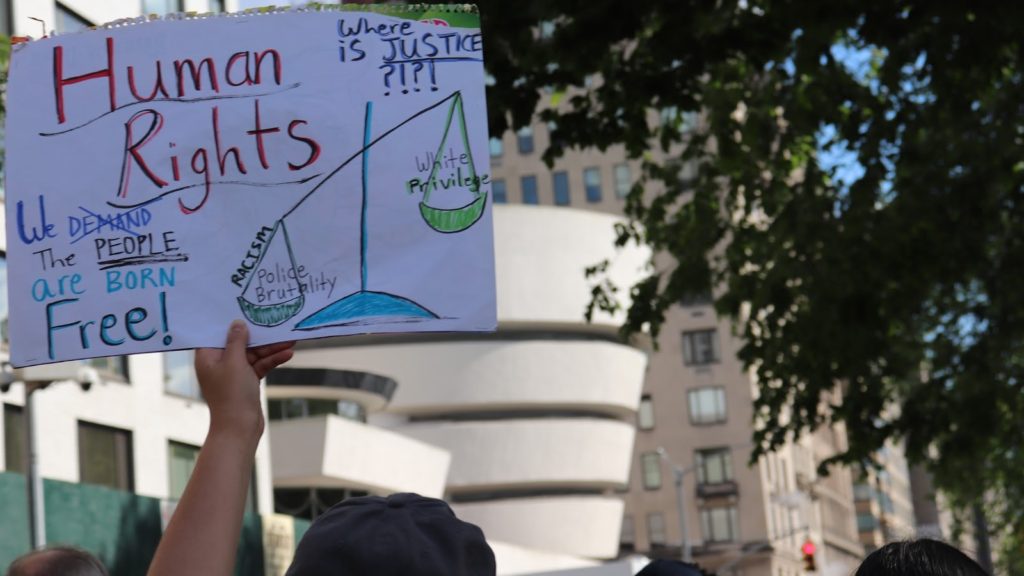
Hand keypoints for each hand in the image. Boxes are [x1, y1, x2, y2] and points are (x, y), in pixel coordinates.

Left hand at [194, 320, 294, 442]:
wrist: (240, 427)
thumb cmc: (231, 394)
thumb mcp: (235, 362)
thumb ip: (237, 340)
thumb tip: (237, 323)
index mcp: (207, 357)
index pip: (217, 333)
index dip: (230, 322)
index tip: (243, 308)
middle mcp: (219, 363)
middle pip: (239, 342)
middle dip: (259, 336)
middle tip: (275, 324)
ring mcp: (234, 373)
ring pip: (253, 354)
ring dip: (270, 348)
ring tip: (290, 341)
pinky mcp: (246, 381)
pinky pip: (259, 365)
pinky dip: (272, 360)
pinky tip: (287, 354)